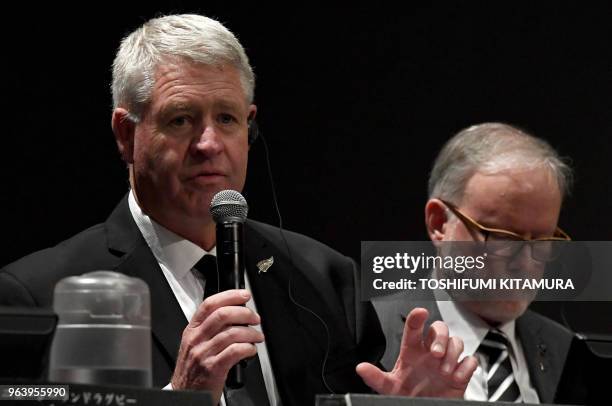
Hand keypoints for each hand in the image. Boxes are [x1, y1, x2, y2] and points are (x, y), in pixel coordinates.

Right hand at [171, 289, 263, 402]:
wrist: (185, 394)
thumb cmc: (192, 369)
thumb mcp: (194, 344)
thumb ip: (209, 328)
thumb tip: (235, 313)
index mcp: (192, 330)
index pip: (210, 304)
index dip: (230, 296)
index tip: (244, 295)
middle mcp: (196, 339)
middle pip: (223, 315)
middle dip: (245, 313)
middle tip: (255, 318)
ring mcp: (203, 353)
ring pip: (232, 333)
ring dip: (251, 333)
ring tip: (257, 337)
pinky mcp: (213, 368)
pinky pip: (235, 351)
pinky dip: (248, 348)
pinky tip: (251, 350)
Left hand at [356, 308, 477, 397]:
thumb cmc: (409, 393)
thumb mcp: (390, 387)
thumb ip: (376, 378)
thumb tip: (361, 368)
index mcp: (412, 351)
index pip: (414, 328)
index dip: (417, 317)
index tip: (420, 312)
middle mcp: (430, 352)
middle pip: (439, 328)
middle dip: (440, 337)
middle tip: (436, 353)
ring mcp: (446, 361)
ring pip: (457, 341)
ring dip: (453, 353)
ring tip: (444, 370)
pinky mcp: (460, 372)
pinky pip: (470, 360)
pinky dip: (466, 367)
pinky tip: (457, 376)